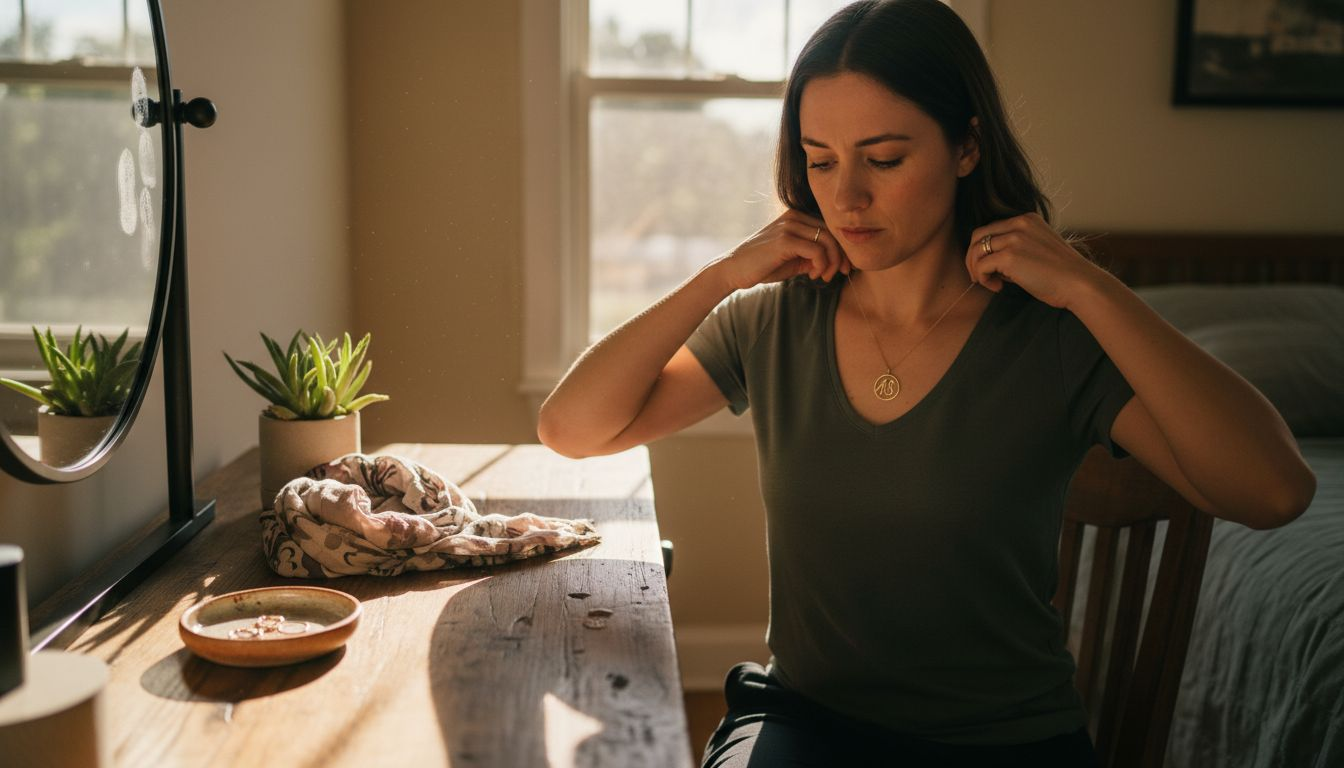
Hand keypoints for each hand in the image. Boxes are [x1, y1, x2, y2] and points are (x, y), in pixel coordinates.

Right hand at [717, 209, 851, 291]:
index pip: (829, 229)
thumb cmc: (762, 266)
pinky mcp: (785, 240)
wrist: (733, 270)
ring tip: (823, 277)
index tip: (841, 269)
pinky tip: (813, 275)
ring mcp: (789, 226)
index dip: (840, 249)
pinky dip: (821, 265)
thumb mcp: (792, 259)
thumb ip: (812, 256)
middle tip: (838, 274)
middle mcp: (794, 217)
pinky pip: (817, 251)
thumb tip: (835, 261)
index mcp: (796, 217)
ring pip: (828, 241)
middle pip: (832, 233)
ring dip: (832, 263)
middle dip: (840, 256)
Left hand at [964, 212, 1111, 310]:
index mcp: (1027, 219)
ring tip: (990, 283)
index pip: (992, 228)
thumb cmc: (1061, 275)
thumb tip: (989, 262)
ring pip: (976, 251)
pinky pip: (981, 266)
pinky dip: (983, 279)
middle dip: (973, 258)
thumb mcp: (1039, 249)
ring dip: (977, 270)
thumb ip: (1017, 248)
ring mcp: (1014, 238)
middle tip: (980, 276)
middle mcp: (1019, 223)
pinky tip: (997, 287)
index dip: (985, 249)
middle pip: (978, 236)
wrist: (1080, 284)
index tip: (991, 268)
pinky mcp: (1009, 256)